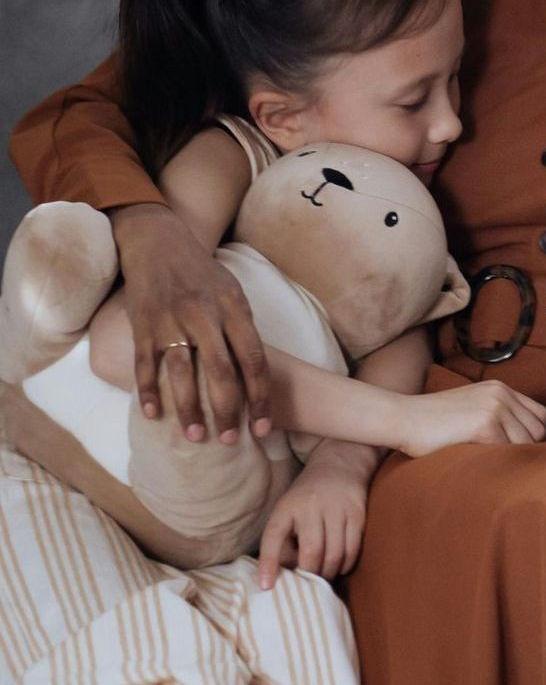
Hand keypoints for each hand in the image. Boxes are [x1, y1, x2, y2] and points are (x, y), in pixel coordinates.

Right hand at [111, 203, 271, 443]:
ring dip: (189, 408)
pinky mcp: (142, 326)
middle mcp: (204, 315)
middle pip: (220, 371)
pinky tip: (155, 416)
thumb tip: (255, 375)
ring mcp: (170, 321)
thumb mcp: (234, 294)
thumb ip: (244, 331)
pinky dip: (149, 392)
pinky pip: (145, 365)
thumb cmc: (203, 275)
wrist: (159, 243)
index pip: (254, 360)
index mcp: (234, 308)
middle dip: (227, 410)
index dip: (260, 396)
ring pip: (181, 373)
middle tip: (231, 440)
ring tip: (196, 436)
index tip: (264, 427)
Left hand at [256, 445, 374, 589]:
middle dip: (310, 574)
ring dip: (328, 573)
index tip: (266, 586)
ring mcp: (338, 508)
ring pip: (334, 553)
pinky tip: (339, 567)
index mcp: (287, 507)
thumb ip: (282, 542)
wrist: (340, 466)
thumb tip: (286, 575)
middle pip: (311, 551)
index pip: (273, 536)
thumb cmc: (306, 499)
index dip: (269, 563)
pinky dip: (345, 564)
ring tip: (323, 577)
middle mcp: (312, 505)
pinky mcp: (358, 513)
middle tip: (308, 583)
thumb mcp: (287, 512)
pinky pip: (353, 548)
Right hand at [385, 380, 545, 457]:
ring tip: (502, 472)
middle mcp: (502, 394)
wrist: (402, 418)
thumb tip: (521, 445)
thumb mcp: (470, 408)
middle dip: (532, 450)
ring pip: (526, 442)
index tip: (526, 455)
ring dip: (517, 460)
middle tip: (516, 470)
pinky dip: (502, 463)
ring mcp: (495, 407)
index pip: (540, 415)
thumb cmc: (431, 422)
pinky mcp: (485, 424)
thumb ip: (495, 417)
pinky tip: (489, 470)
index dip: (538, 437)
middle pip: (538, 429)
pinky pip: (508, 450)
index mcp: (500, 388)